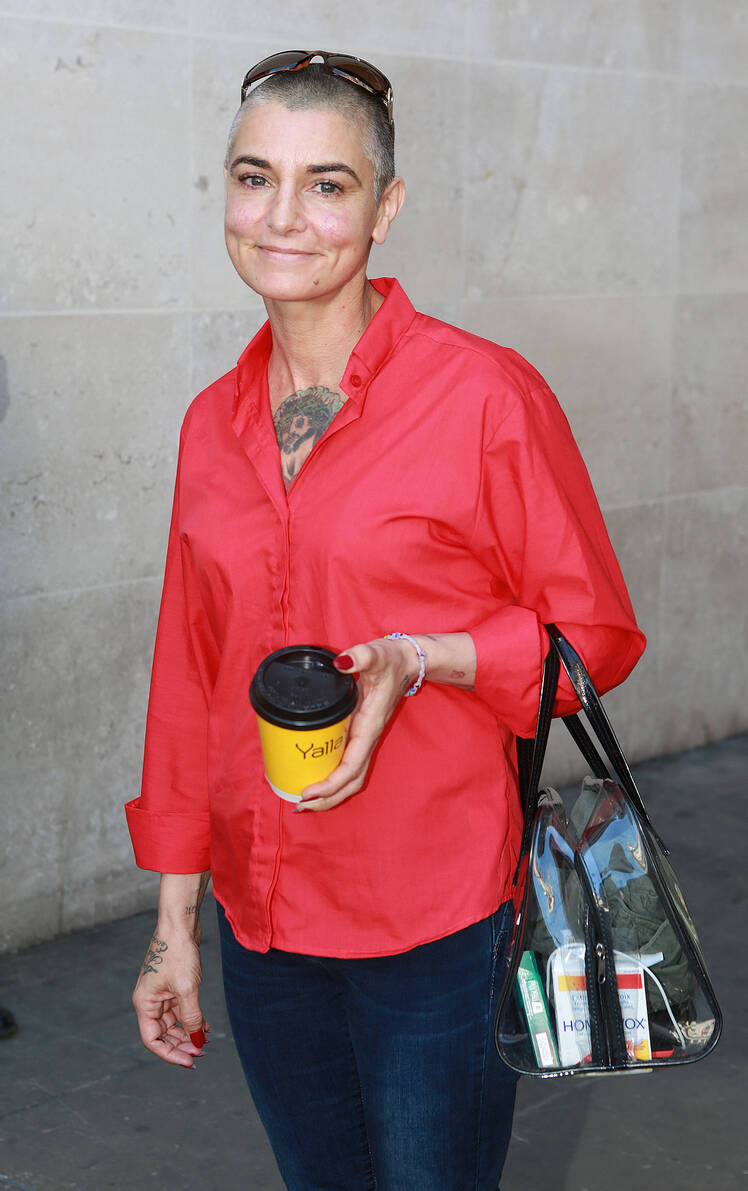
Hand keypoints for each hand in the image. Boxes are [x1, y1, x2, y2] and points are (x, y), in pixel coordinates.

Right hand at [132, 927, 208, 1068]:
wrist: (180, 923)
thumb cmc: (178, 952)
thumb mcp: (187, 988)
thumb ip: (191, 1017)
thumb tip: (197, 1042)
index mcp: (144, 1003)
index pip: (152, 1040)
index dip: (170, 1053)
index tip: (189, 1061)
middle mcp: (149, 1000)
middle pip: (163, 1034)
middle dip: (182, 1044)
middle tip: (203, 1052)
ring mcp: (161, 993)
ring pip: (173, 1023)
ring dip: (189, 1032)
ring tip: (207, 1039)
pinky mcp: (172, 985)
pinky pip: (180, 1010)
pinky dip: (192, 1019)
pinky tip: (206, 1025)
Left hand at [294, 636, 416, 812]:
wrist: (407, 661)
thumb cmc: (391, 660)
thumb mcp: (376, 654)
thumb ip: (360, 656)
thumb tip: (341, 662)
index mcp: (369, 727)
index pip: (350, 766)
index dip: (330, 784)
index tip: (308, 792)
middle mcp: (367, 738)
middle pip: (350, 782)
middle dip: (327, 799)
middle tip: (299, 806)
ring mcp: (364, 738)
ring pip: (350, 777)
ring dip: (330, 794)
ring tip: (304, 802)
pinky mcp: (359, 734)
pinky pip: (347, 765)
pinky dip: (332, 779)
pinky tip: (314, 778)